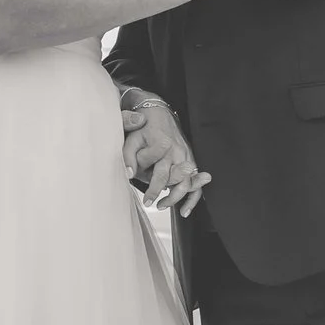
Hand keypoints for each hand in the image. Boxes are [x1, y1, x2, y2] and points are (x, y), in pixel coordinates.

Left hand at [121, 99, 210, 214]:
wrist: (159, 113)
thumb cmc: (144, 127)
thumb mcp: (132, 138)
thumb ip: (129, 156)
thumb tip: (129, 174)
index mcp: (162, 143)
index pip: (151, 163)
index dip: (140, 169)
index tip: (131, 175)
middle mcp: (177, 151)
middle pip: (170, 176)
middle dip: (157, 190)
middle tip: (148, 202)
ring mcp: (186, 157)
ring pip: (186, 182)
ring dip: (174, 197)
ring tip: (161, 206)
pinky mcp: (190, 161)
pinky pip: (195, 184)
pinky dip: (192, 198)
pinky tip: (184, 210)